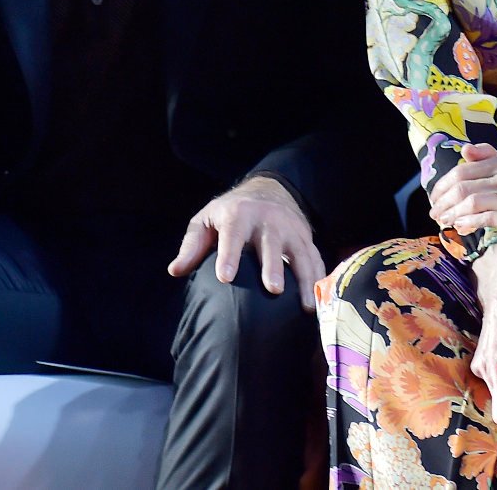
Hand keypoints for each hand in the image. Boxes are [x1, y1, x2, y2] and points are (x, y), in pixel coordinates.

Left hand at [167, 176, 325, 310]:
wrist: (268, 190)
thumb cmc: (230, 212)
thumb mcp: (207, 220)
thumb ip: (192, 245)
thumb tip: (175, 271)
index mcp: (238, 214)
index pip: (232, 234)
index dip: (229, 255)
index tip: (225, 278)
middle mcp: (267, 219)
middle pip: (271, 244)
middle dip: (273, 266)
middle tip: (274, 290)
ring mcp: (290, 228)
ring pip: (299, 253)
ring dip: (305, 278)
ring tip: (306, 306)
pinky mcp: (306, 237)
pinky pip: (316, 258)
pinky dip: (320, 278)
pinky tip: (321, 301)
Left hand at [429, 143, 496, 258]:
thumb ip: (487, 158)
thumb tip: (464, 149)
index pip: (463, 170)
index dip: (443, 185)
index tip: (434, 198)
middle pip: (464, 186)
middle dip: (444, 201)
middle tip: (435, 213)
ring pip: (473, 202)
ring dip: (453, 213)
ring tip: (444, 221)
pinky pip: (487, 218)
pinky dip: (470, 222)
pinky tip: (461, 226)